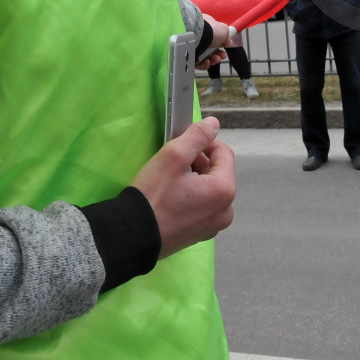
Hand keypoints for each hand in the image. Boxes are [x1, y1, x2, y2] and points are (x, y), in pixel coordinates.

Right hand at [132, 116, 235, 258]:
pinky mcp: (200, 235)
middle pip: (218, 172)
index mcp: (225, 190)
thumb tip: (214, 124)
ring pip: (209, 190)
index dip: (205, 142)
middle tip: (173, 161)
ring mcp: (214, 226)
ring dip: (194, 178)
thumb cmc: (154, 195)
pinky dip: (191, 196)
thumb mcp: (173, 157)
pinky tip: (171, 197)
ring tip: (170, 178)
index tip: (185, 141)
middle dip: (198, 162)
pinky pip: (202, 207)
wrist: (133, 236)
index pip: (224, 153)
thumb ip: (197, 136)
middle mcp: (226, 211)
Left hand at [197, 14, 232, 68]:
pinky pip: (196, 62)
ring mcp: (192, 45)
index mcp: (205, 25)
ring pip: (204, 55)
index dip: (221, 41)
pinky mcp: (187, 55)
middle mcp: (198, 35)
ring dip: (213, 59)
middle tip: (222, 55)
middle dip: (218, 53)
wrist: (195, 36)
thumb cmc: (208, 30)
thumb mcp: (224, 29)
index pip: (213, 34)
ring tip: (216, 59)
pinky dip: (203, 64)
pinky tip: (207, 62)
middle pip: (209, 47)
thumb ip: (227, 35)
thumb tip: (228, 41)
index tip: (226, 45)